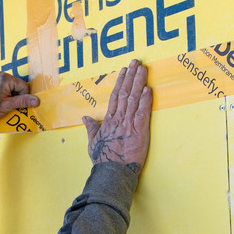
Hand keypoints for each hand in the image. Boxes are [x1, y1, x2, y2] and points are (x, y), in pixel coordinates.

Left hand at [0, 71, 38, 121]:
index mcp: (6, 78)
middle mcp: (1, 75)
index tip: (15, 105)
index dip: (22, 97)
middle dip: (16, 97)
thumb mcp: (8, 106)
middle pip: (18, 86)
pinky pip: (5, 87)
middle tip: (7, 105)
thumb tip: (36, 101)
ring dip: (11, 96)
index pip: (24, 86)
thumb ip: (23, 102)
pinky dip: (5, 94)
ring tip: (1, 104)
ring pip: (12, 87)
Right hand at [82, 61, 150, 175]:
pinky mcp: (139, 131)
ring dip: (139, 82)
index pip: (115, 96)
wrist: (112, 171)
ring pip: (134, 98)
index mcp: (108, 120)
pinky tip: (148, 89)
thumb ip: (91, 128)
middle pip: (125, 92)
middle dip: (131, 76)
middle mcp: (118, 118)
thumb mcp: (93, 143)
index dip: (120, 82)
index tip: (124, 70)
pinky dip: (145, 100)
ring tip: (143, 69)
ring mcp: (128, 123)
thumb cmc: (103, 160)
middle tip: (136, 62)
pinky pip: (142, 112)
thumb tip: (85, 117)